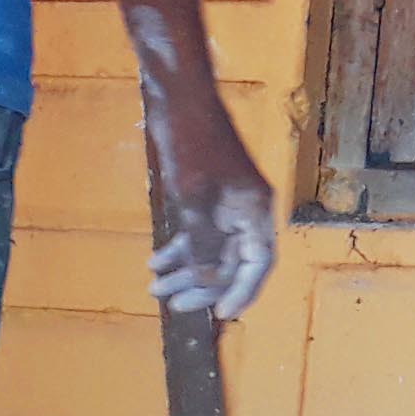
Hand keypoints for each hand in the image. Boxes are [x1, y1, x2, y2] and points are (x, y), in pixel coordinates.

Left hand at [145, 102, 273, 322]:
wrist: (179, 101)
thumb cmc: (192, 144)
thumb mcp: (194, 200)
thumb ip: (202, 244)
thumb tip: (207, 284)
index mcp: (255, 210)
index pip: (259, 262)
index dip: (242, 290)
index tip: (221, 315)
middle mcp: (246, 210)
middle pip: (231, 261)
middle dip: (203, 285)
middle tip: (175, 304)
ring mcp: (226, 204)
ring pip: (210, 249)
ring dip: (185, 270)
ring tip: (156, 288)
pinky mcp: (207, 196)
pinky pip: (197, 232)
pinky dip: (178, 249)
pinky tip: (156, 262)